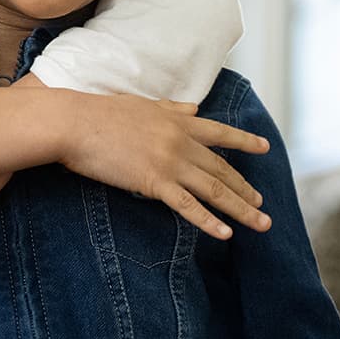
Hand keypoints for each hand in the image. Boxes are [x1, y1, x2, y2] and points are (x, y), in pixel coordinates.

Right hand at [58, 94, 271, 239]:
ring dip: (241, 208)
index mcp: (178, 121)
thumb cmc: (101, 113)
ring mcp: (170, 162)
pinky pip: (188, 206)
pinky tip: (227, 234)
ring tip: (260, 221)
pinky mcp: (154, 182)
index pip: (219, 133)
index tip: (264, 148)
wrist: (75, 123)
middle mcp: (181, 141)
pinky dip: (209, 222)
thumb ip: (172, 108)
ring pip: (214, 189)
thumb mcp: (143, 104)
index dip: (244, 142)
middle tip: (262, 202)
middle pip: (222, 168)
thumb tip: (193, 108)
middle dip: (245, 187)